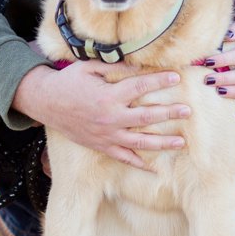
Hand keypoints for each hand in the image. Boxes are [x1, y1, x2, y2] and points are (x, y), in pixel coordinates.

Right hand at [13, 63, 188, 169]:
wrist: (46, 102)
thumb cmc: (69, 82)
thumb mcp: (90, 68)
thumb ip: (116, 68)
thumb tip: (140, 66)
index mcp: (108, 96)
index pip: (140, 87)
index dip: (159, 81)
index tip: (177, 77)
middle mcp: (110, 118)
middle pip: (146, 117)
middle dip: (169, 114)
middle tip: (188, 111)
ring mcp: (107, 135)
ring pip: (140, 142)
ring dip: (163, 143)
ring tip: (181, 142)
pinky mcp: (102, 146)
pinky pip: (123, 158)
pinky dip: (139, 164)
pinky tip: (155, 169)